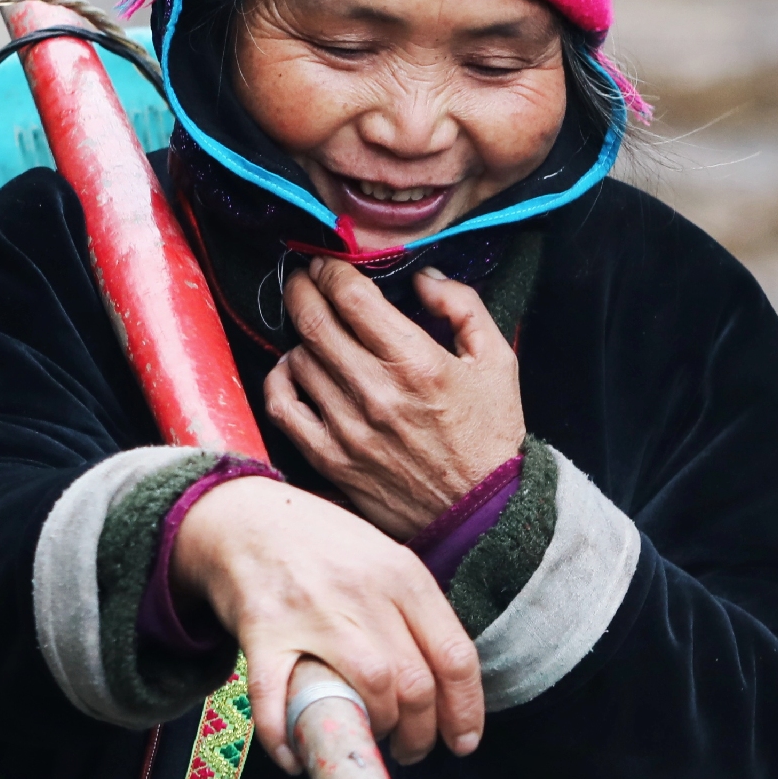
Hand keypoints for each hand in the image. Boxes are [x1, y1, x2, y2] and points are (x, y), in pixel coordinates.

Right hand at [171, 476, 484, 769]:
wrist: (244, 516)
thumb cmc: (321, 547)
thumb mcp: (382, 560)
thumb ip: (414, 612)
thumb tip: (448, 683)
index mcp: (403, 576)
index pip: (455, 656)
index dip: (465, 711)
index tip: (461, 742)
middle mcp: (364, 592)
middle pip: (416, 683)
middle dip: (420, 733)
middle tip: (410, 748)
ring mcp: (312, 611)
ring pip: (369, 688)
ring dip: (373, 731)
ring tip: (366, 742)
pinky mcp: (263, 630)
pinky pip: (277, 697)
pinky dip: (286, 735)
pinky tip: (293, 757)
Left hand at [264, 263, 524, 541]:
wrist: (483, 514)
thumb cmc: (490, 436)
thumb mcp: (497, 361)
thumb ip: (463, 306)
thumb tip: (424, 278)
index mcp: (416, 362)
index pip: (351, 297)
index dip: (331, 270)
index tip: (327, 264)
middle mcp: (376, 392)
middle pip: (314, 321)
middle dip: (302, 289)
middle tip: (303, 279)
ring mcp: (348, 429)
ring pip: (298, 359)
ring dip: (300, 336)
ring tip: (313, 331)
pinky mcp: (332, 460)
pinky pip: (284, 409)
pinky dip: (280, 381)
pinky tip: (294, 370)